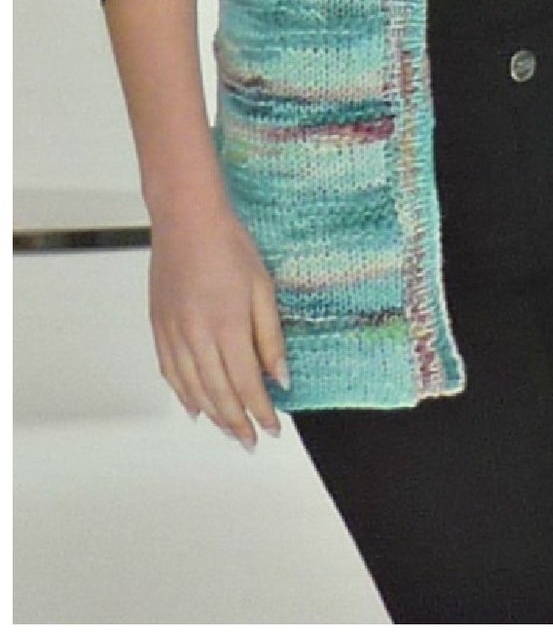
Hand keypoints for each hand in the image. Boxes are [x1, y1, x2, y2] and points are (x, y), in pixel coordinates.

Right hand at [147, 199, 287, 449]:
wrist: (187, 223)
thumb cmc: (231, 247)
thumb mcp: (264, 288)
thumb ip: (270, 337)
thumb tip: (281, 378)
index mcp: (227, 327)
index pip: (245, 383)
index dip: (260, 410)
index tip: (272, 429)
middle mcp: (196, 338)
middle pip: (218, 393)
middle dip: (237, 422)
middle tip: (252, 441)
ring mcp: (173, 335)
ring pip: (192, 389)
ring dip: (213, 415)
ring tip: (230, 430)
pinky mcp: (159, 329)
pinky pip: (171, 373)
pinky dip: (184, 395)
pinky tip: (195, 408)